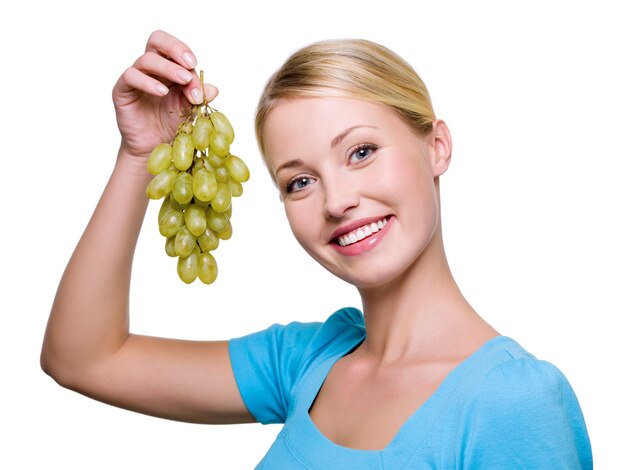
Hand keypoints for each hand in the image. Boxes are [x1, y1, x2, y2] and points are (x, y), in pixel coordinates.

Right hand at [112, 30, 217, 160]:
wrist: (154, 148)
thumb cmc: (171, 125)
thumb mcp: (190, 110)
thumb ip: (199, 97)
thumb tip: (213, 89)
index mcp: (168, 68)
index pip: (175, 50)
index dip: (186, 55)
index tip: (196, 68)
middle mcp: (151, 68)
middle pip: (157, 40)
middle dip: (176, 49)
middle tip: (190, 65)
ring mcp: (135, 78)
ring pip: (146, 59)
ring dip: (168, 69)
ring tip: (182, 82)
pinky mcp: (122, 90)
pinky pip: (131, 77)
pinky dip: (147, 82)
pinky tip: (162, 92)